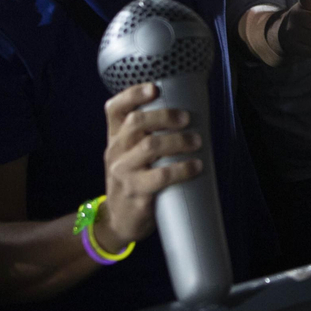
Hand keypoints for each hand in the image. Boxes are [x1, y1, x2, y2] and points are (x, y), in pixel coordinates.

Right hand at [99, 83, 205, 248]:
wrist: (118, 222)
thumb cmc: (133, 182)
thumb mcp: (129, 157)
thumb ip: (146, 137)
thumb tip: (187, 117)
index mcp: (114, 139)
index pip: (114, 109)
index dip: (133, 95)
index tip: (155, 88)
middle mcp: (115, 152)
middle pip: (136, 123)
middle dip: (165, 116)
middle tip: (186, 118)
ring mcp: (123, 172)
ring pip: (150, 146)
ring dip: (178, 141)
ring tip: (196, 141)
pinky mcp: (135, 192)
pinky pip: (160, 176)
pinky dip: (182, 169)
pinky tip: (195, 166)